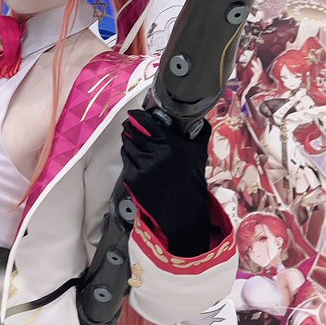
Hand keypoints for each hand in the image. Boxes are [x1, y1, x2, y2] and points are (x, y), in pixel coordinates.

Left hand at [121, 109, 210, 256]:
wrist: (182, 210)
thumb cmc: (192, 180)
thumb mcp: (199, 154)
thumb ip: (200, 132)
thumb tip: (200, 118)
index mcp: (169, 145)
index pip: (146, 123)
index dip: (137, 116)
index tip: (134, 114)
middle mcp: (153, 154)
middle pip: (133, 133)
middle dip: (130, 127)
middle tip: (130, 125)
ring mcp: (141, 167)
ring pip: (127, 146)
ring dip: (128, 141)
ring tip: (132, 139)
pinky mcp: (132, 178)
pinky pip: (126, 160)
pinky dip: (128, 156)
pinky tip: (134, 156)